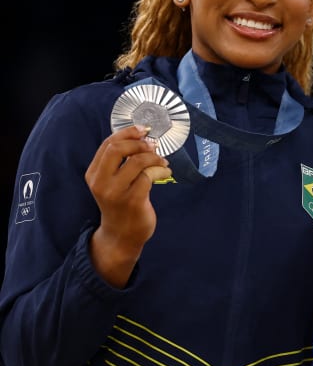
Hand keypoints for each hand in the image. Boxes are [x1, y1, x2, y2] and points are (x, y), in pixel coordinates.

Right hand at [85, 124, 170, 286]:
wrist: (121, 235)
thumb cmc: (120, 204)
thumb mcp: (112, 182)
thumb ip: (120, 162)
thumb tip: (143, 137)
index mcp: (93, 174)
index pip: (108, 144)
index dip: (127, 133)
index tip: (143, 130)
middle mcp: (100, 182)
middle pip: (118, 148)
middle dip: (139, 143)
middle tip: (153, 146)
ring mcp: (116, 192)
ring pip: (137, 161)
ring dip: (154, 157)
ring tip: (162, 162)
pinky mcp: (133, 200)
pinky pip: (149, 176)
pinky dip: (161, 170)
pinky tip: (165, 173)